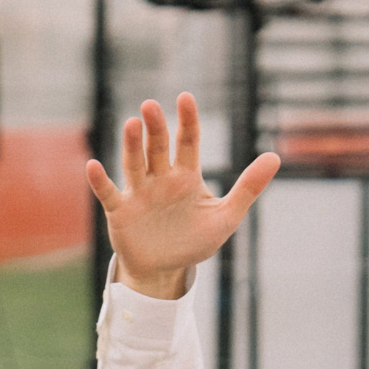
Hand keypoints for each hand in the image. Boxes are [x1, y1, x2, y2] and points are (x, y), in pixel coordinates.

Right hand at [86, 94, 277, 301]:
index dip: (187, 120)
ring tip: (130, 124)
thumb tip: (275, 156)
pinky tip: (94, 165)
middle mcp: (161, 178)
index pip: (188, 141)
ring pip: (135, 164)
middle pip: (157, 147)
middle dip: (155, 127)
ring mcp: (139, 193)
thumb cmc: (194, 241)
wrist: (165, 270)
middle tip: (150, 106)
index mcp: (186, 176)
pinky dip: (100, 181)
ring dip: (131, 145)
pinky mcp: (121, 212)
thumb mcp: (226, 216)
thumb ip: (248, 187)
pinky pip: (109, 193)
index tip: (185, 98)